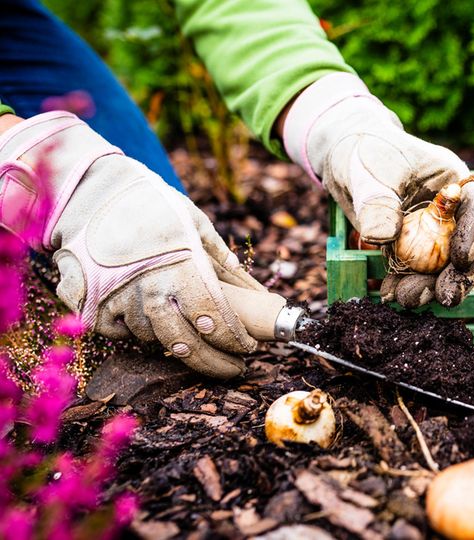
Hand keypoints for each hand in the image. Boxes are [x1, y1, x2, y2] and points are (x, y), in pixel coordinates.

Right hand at [0, 112, 284, 377]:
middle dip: (213, 362)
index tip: (248, 347)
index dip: (234, 339)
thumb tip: (253, 286)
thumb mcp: (195, 223)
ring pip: (149, 339)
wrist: (93, 191)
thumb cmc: (153, 205)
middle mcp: (148, 289)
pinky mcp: (87, 302)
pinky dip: (129, 332)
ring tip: (191, 338)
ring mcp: (115, 298)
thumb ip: (221, 258)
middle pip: (184, 344)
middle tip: (233, 368)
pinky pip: (113, 332)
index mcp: (181, 269)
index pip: (214, 319)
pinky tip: (145, 324)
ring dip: (172, 342)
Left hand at [282, 74, 473, 307]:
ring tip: (406, 298)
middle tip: (445, 298)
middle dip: (456, 276)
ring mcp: (432, 233)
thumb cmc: (364, 152)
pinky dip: (404, 285)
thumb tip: (382, 237)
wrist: (344, 156)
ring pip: (441, 267)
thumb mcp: (369, 172)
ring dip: (428, 287)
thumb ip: (377, 203)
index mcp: (452, 182)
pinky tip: (389, 294)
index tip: (462, 259)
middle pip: (465, 247)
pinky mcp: (411, 248)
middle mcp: (449, 211)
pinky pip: (414, 272)